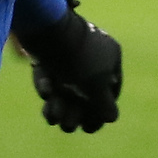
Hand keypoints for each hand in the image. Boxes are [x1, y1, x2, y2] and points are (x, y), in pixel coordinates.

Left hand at [18, 0, 123, 132]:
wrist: (46, 30)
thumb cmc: (79, 59)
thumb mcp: (97, 88)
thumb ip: (106, 106)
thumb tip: (111, 118)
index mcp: (110, 56)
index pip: (111, 89)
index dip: (101, 111)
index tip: (90, 127)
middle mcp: (91, 53)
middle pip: (85, 91)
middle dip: (76, 111)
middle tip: (68, 126)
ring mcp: (68, 51)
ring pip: (64, 85)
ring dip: (59, 104)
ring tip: (53, 117)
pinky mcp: (45, 52)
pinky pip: (49, 75)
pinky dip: (47, 87)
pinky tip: (46, 93)